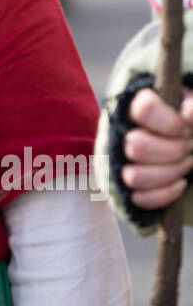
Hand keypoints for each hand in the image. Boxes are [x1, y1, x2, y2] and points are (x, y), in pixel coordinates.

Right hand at [122, 83, 192, 210]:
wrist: (177, 138)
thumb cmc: (182, 120)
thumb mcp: (188, 107)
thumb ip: (191, 107)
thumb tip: (188, 113)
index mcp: (134, 106)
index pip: (143, 109)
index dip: (170, 122)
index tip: (185, 128)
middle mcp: (120, 134)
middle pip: (136, 147)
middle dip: (172, 151)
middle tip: (189, 147)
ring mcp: (119, 163)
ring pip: (134, 176)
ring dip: (170, 172)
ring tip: (187, 163)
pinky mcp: (126, 188)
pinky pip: (139, 199)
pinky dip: (165, 194)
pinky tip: (181, 183)